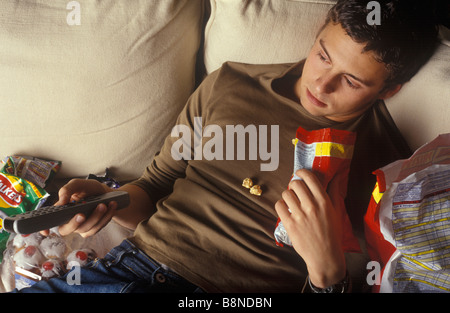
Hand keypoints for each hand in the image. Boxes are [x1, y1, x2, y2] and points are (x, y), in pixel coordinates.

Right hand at [41, 179, 114, 237]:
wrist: (106, 193)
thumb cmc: (88, 189)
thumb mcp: (77, 184)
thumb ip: (67, 190)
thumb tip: (61, 202)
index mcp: (61, 211)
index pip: (49, 221)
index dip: (44, 228)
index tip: (45, 232)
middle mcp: (69, 221)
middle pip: (67, 230)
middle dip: (75, 223)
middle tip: (82, 214)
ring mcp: (81, 227)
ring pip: (86, 228)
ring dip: (96, 217)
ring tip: (103, 204)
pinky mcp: (93, 229)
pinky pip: (98, 227)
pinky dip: (106, 217)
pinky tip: (111, 206)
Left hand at [275, 169, 345, 287]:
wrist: (325, 256)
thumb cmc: (332, 234)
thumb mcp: (337, 212)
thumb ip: (335, 192)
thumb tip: (336, 176)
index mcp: (324, 201)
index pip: (309, 178)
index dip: (302, 172)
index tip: (299, 173)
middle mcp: (311, 206)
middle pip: (295, 184)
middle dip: (294, 185)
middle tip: (295, 190)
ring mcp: (299, 215)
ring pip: (285, 194)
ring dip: (287, 195)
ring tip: (291, 201)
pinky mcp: (289, 224)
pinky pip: (279, 205)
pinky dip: (280, 205)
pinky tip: (286, 209)